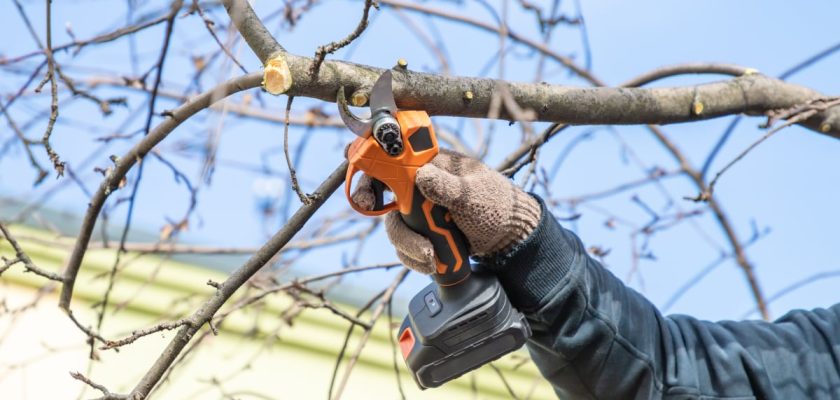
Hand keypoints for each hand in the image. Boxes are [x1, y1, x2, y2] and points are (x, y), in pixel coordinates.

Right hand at [352, 149, 540, 274]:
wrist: (507, 236)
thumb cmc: (494, 204)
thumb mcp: (474, 194)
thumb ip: (449, 186)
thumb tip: (422, 175)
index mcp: (429, 165)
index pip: (390, 161)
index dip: (369, 172)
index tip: (365, 197)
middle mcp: (417, 187)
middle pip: (383, 199)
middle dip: (390, 222)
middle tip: (402, 233)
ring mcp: (417, 212)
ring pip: (395, 228)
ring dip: (409, 246)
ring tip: (432, 258)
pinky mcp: (421, 234)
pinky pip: (404, 247)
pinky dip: (414, 258)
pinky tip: (433, 264)